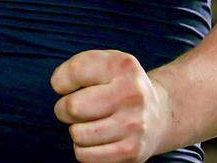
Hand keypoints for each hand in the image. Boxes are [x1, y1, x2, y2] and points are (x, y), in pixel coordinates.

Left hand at [51, 50, 172, 161]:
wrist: (158, 115)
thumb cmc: (119, 87)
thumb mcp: (106, 63)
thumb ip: (78, 67)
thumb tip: (59, 86)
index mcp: (123, 66)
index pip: (75, 71)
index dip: (61, 80)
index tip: (68, 85)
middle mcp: (132, 94)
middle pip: (73, 107)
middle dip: (64, 108)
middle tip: (75, 108)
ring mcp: (134, 125)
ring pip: (77, 134)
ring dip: (76, 129)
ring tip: (90, 122)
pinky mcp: (132, 152)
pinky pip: (85, 156)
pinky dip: (83, 148)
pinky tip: (97, 138)